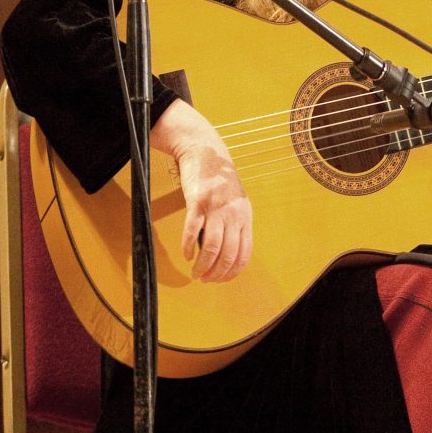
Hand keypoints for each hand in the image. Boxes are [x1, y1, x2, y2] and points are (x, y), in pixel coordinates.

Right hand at [150, 99, 252, 281]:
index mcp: (245, 216)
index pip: (244, 254)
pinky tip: (186, 255)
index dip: (231, 272)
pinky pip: (192, 232)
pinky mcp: (198, 202)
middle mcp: (234, 214)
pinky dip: (188, 248)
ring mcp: (216, 208)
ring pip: (211, 248)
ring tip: (195, 272)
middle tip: (204, 279)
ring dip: (202, 266)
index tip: (220, 279)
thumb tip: (228, 252)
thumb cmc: (219, 180)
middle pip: (228, 255)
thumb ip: (235, 224)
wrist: (206, 153)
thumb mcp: (236, 202)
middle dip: (216, 274)